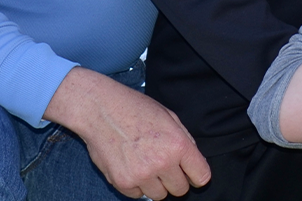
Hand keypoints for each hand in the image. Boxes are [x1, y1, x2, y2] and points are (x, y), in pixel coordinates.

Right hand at [44, 67, 210, 198]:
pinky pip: (137, 195)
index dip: (196, 174)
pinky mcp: (123, 182)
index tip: (190, 172)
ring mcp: (141, 174)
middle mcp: (162, 162)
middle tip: (163, 165)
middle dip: (174, 179)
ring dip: (155, 184)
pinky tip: (131, 166)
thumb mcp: (169, 117)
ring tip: (145, 164)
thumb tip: (193, 163)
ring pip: (159, 195)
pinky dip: (136, 185)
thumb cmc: (135, 109)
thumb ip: (185, 141)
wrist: (100, 109)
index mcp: (178, 145)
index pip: (201, 177)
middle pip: (180, 190)